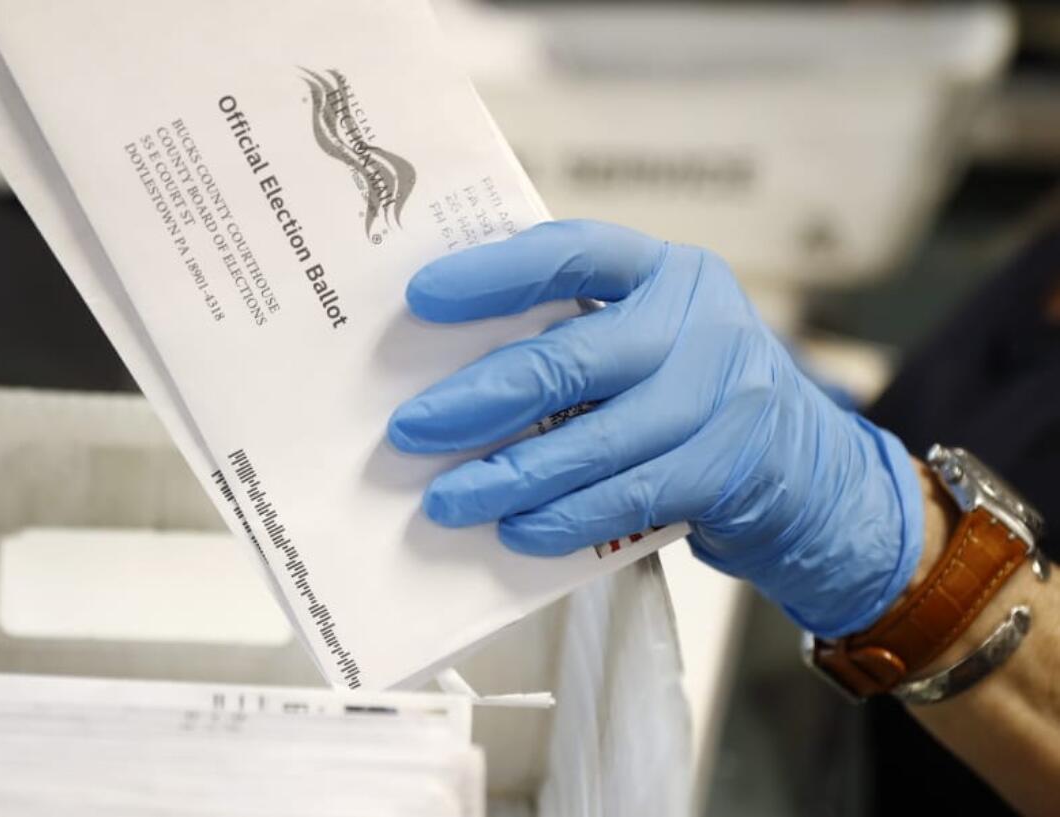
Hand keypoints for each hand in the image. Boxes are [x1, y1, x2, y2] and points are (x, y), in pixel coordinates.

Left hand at [388, 220, 922, 636]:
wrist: (808, 467)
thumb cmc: (691, 391)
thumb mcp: (650, 337)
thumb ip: (578, 334)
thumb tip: (449, 370)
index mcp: (663, 271)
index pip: (573, 251)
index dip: (495, 273)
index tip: (421, 296)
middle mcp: (698, 321)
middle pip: (570, 358)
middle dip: (478, 399)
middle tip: (410, 431)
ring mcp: (720, 396)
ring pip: (594, 441)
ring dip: (509, 476)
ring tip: (446, 501)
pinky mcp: (727, 468)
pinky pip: (629, 497)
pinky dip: (565, 518)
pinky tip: (516, 532)